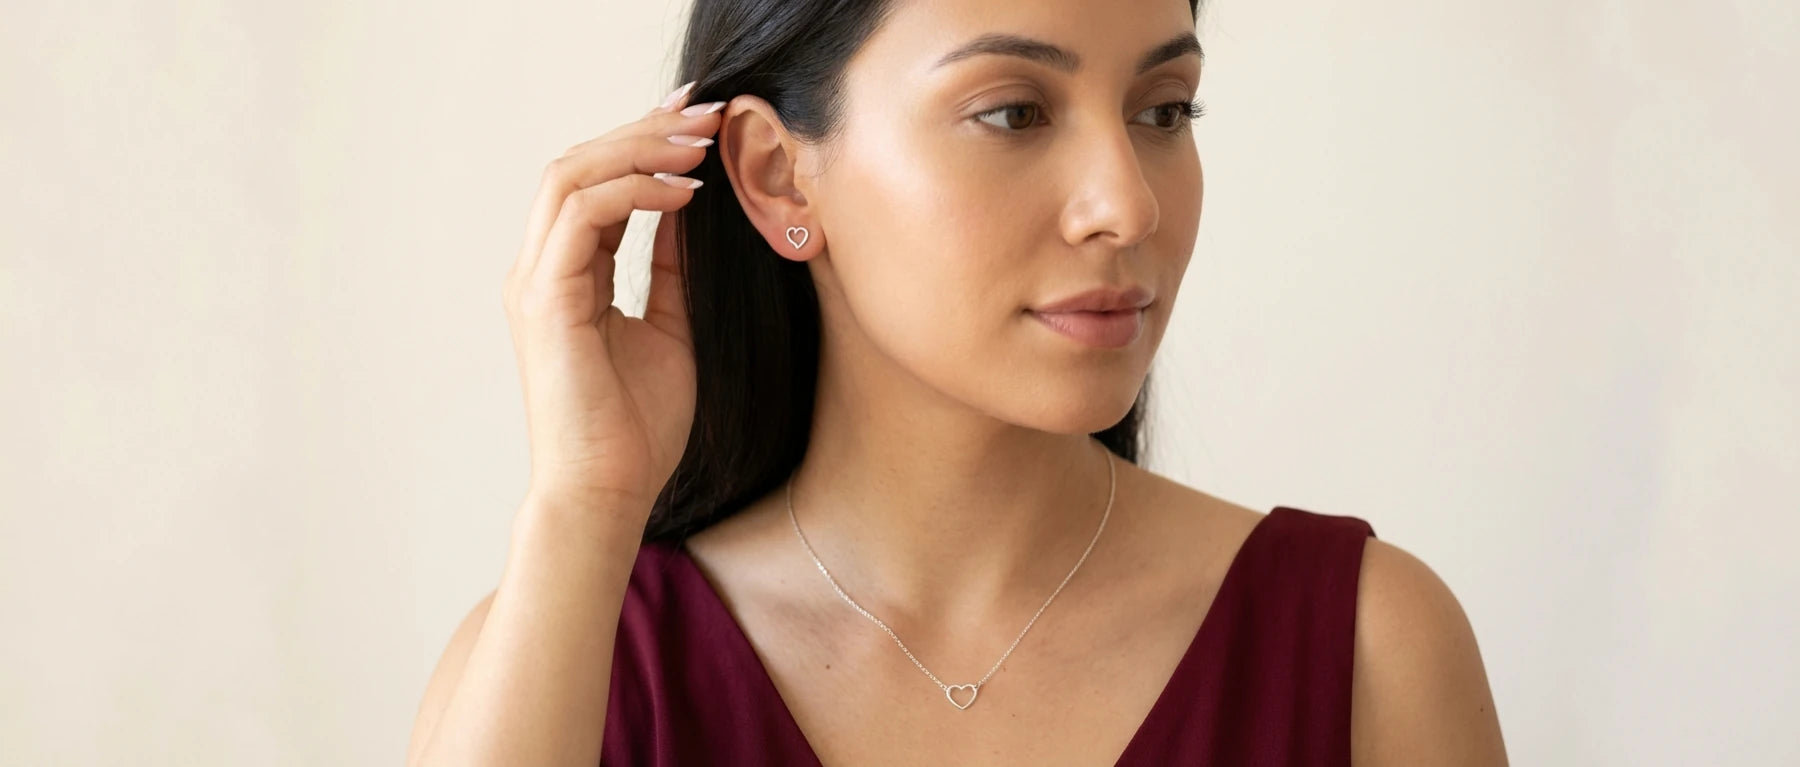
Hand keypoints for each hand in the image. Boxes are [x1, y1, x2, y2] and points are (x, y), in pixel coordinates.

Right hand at [501, 82, 723, 510]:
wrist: (610, 491)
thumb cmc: (638, 427)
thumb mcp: (673, 325)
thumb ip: (674, 265)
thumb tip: (693, 204)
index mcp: (564, 275)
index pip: (595, 183)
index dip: (642, 141)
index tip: (699, 118)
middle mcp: (540, 269)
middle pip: (578, 164)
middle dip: (643, 129)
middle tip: (707, 113)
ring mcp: (535, 282)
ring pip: (570, 177)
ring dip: (638, 149)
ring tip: (700, 144)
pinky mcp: (545, 300)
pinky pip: (580, 217)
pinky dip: (632, 192)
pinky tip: (683, 194)